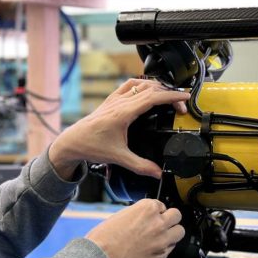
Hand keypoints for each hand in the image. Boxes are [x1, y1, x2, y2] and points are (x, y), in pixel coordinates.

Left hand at [49, 79, 189, 179]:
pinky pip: (129, 85)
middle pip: (151, 89)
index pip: (153, 98)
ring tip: (169, 96)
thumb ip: (140, 166)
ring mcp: (115, 98)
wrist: (72, 142)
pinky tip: (148, 90)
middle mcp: (120, 102)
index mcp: (123, 113)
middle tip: (181, 105)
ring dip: (157, 87)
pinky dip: (143, 84)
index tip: (185, 98)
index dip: (171, 96)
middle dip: (169, 94)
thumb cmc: (91, 146)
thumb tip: (157, 172)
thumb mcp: (119, 158)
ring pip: (141, 84)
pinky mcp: (111, 99)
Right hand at [86, 199, 184, 257]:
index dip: (156, 211)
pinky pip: (170, 249)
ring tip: (161, 237)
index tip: (152, 216)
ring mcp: (162, 240)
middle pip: (176, 216)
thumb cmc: (104, 238)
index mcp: (147, 208)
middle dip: (169, 219)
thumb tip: (145, 218)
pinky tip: (152, 249)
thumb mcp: (121, 215)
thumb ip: (139, 214)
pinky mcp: (161, 256)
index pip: (162, 204)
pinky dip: (164, 248)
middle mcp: (158, 223)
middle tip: (162, 223)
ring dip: (172, 233)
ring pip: (179, 232)